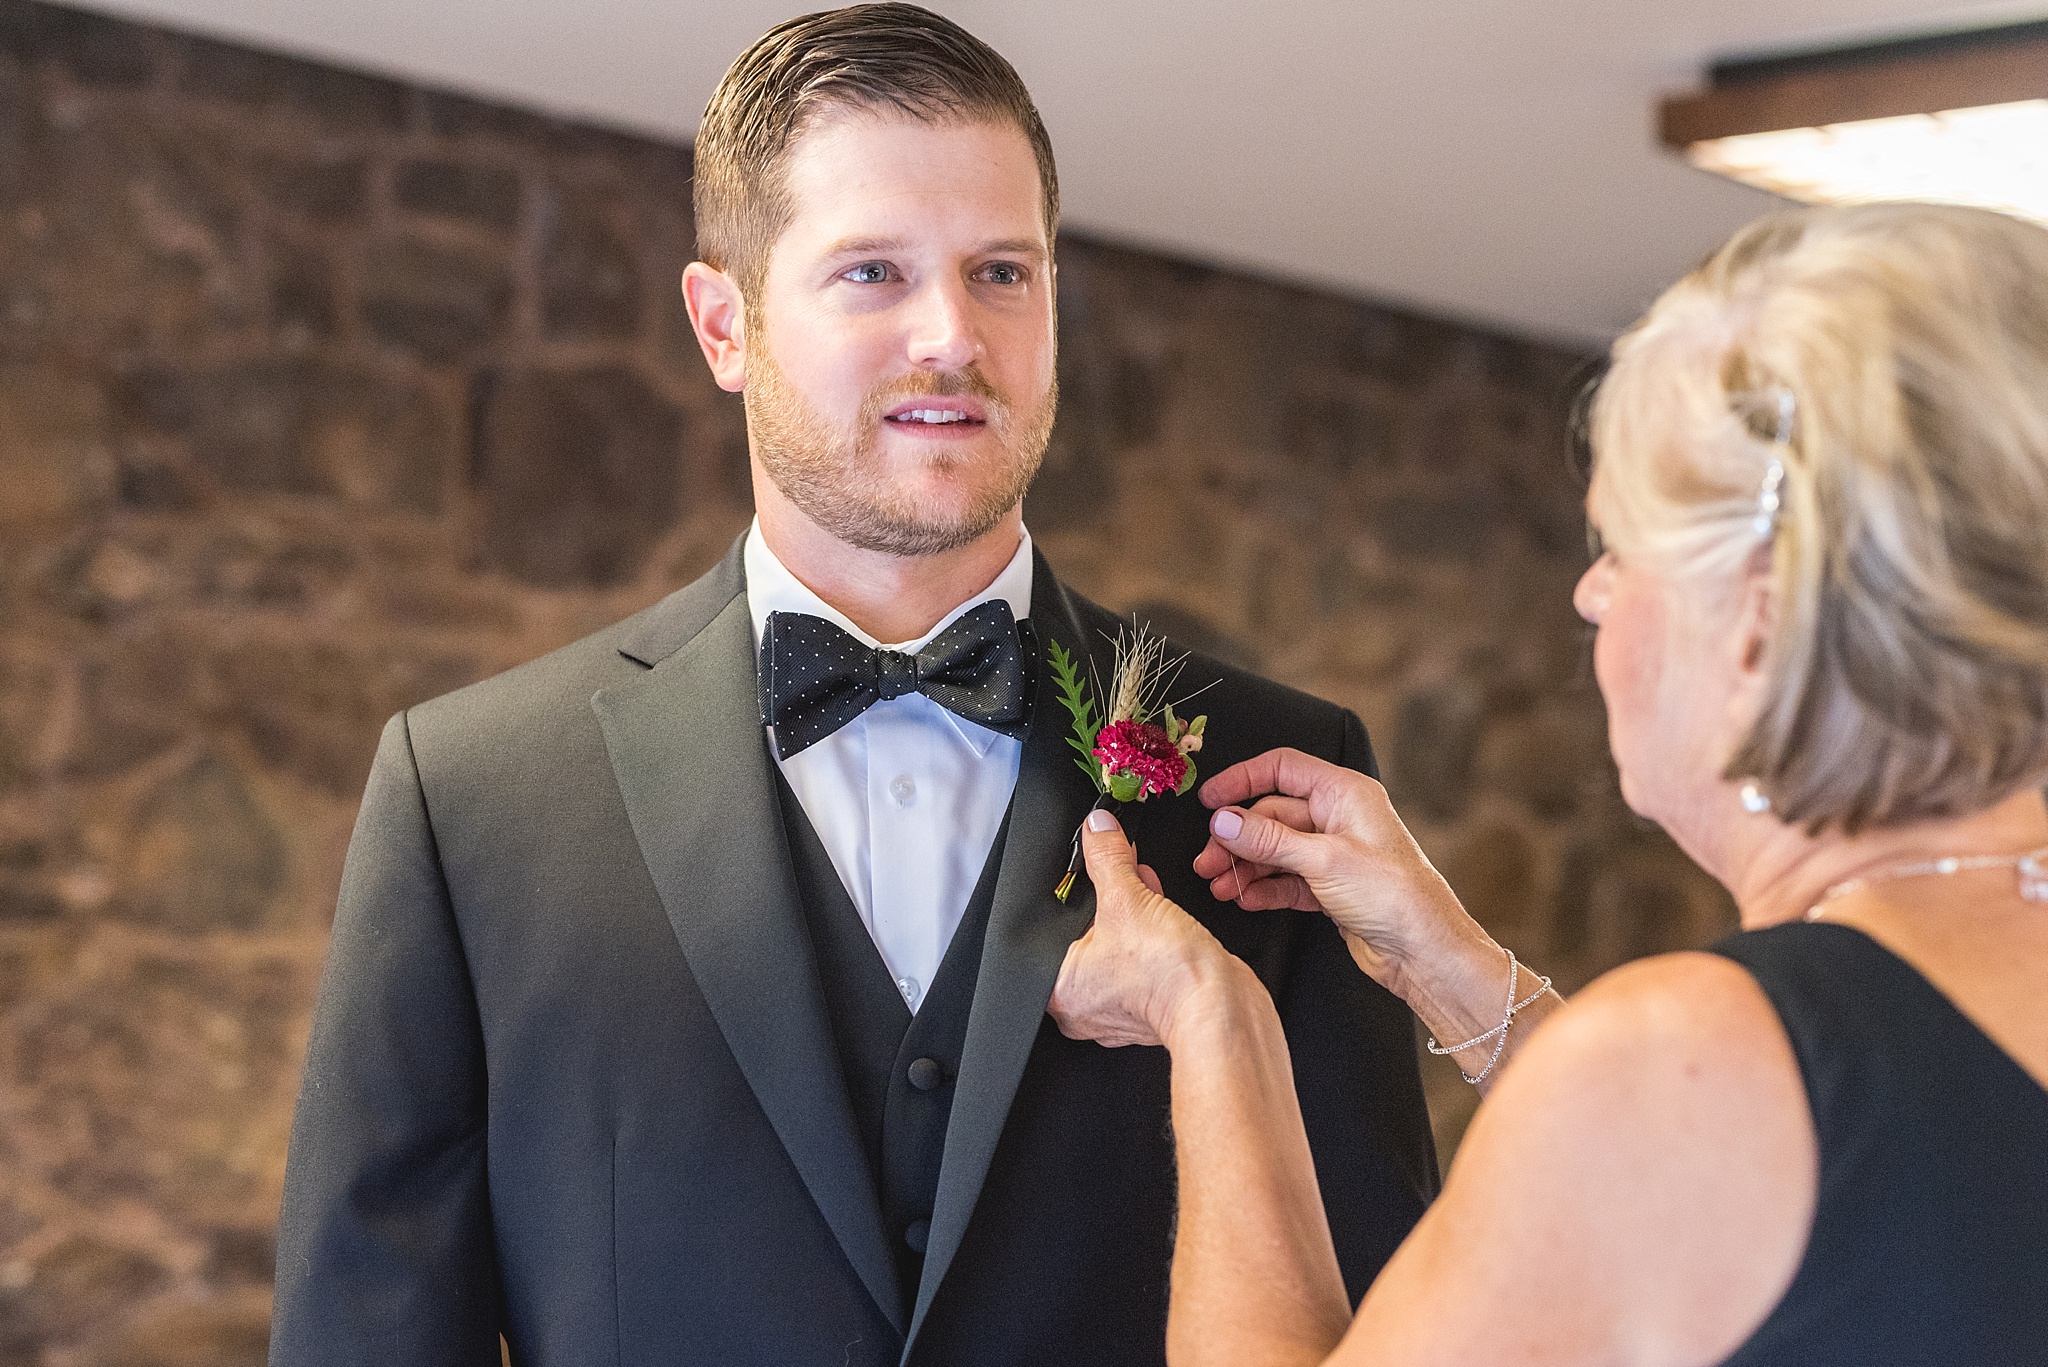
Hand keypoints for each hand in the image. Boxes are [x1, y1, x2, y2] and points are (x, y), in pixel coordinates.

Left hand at [1049, 810, 1239, 1049]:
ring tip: (1143, 883)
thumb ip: (1107, 859)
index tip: (1086, 868)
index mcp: (1059, 990)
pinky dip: (1150, 933)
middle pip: (1085, 937)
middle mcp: (1083, 1007)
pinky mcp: (1152, 1006)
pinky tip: (1160, 906)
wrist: (1223, 1010)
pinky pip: (1141, 960)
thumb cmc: (1169, 978)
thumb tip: (1097, 829)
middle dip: (1105, 901)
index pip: (1051, 930)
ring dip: (1131, 913)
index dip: (1072, 894)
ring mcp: (1118, 1011)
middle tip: (1117, 873)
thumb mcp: (1129, 899)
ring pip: (1116, 948)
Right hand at [1194, 748, 1484, 993]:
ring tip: (1219, 885)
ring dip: (1245, 866)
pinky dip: (1264, 887)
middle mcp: (1338, 817)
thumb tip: (1224, 821)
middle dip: (1237, 838)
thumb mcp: (1323, 860)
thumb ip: (1268, 839)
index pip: (1282, 769)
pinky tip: (1244, 898)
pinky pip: (1287, 878)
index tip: (1209, 799)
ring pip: (1276, 849)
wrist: (1424, 950)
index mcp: (1344, 793)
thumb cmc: (1393, 894)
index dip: (1241, 779)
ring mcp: (1334, 852)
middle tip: (1207, 860)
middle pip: (1272, 814)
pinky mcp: (1331, 886)